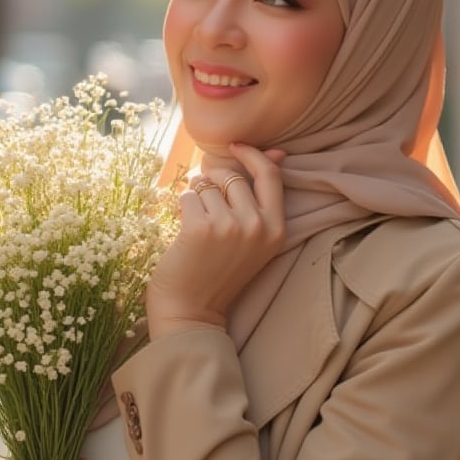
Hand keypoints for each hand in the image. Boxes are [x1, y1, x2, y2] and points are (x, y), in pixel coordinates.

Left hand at [146, 142, 285, 338]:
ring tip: (196, 227)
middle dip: (212, 180)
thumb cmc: (219, 272)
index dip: (252, 155)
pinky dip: (181, 208)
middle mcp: (257, 225)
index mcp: (276, 228)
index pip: (270, 174)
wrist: (192, 313)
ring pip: (206, 186)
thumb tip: (278, 151)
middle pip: (232, 177)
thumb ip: (263, 197)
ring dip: (195, 197)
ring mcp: (230, 226)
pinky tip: (184, 232)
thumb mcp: (254, 238)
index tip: (234, 147)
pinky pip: (187, 196)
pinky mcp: (201, 228)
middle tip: (204, 206)